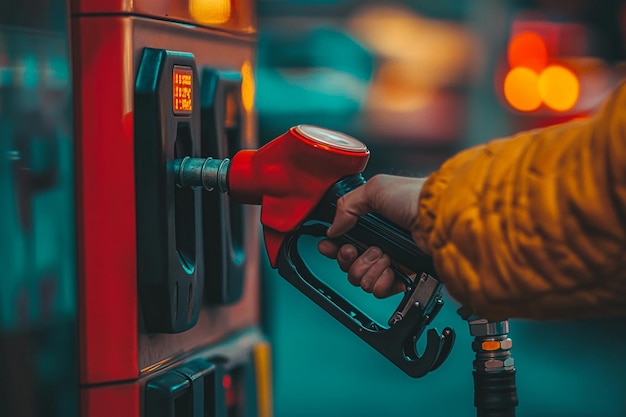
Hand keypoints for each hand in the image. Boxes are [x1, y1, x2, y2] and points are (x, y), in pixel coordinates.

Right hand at [317, 174, 427, 297]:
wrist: (438, 217)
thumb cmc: (413, 197)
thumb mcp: (374, 189)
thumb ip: (346, 206)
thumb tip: (333, 227)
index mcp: (371, 221)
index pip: (343, 240)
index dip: (334, 247)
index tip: (330, 248)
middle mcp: (379, 241)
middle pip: (349, 263)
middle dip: (351, 260)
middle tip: (360, 250)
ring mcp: (391, 258)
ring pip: (363, 279)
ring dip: (369, 269)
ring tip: (383, 257)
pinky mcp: (404, 274)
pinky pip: (382, 288)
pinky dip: (383, 283)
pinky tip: (390, 272)